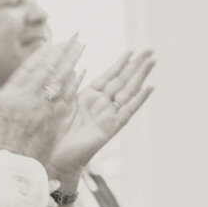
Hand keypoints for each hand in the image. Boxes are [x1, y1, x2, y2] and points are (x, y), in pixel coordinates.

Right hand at [0, 37, 84, 165]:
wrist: (10, 171)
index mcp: (10, 97)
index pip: (29, 68)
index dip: (42, 53)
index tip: (52, 42)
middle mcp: (28, 101)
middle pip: (49, 70)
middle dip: (62, 52)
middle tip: (74, 38)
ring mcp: (44, 112)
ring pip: (61, 81)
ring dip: (72, 62)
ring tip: (81, 48)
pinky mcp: (56, 123)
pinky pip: (68, 99)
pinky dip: (75, 84)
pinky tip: (82, 73)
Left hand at [48, 51, 154, 174]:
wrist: (54, 156)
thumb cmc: (54, 131)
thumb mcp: (60, 102)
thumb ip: (69, 84)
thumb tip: (73, 64)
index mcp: (89, 96)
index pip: (109, 75)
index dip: (120, 63)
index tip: (132, 50)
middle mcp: (101, 104)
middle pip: (122, 80)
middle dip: (136, 65)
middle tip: (150, 50)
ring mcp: (107, 115)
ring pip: (128, 91)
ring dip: (141, 76)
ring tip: (152, 62)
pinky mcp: (110, 128)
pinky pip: (127, 112)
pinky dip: (139, 100)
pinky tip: (150, 87)